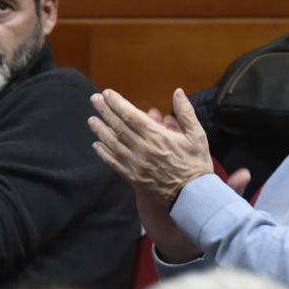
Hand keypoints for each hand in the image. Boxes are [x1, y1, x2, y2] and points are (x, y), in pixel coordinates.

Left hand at [88, 88, 214, 204]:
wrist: (192, 196)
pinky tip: (96, 145)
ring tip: (91, 120)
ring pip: (114, 144)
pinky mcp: (133, 178)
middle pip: (119, 127)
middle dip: (105, 112)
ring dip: (100, 131)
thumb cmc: (196, 163)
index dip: (117, 104)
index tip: (107, 94)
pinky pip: (114, 164)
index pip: (131, 116)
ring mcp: (135, 164)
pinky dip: (104, 154)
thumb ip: (186, 112)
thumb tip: (177, 92)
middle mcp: (142, 149)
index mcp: (157, 136)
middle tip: (94, 100)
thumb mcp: (197, 135)